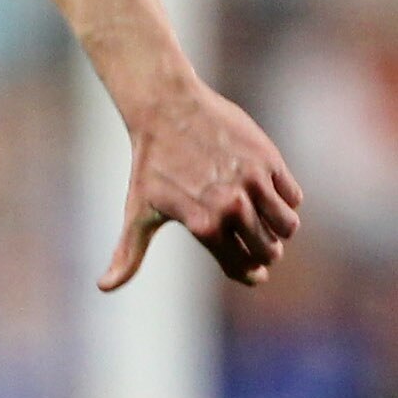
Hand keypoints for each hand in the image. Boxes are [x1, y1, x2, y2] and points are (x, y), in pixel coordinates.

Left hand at [101, 78, 302, 289]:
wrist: (168, 110)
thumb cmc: (150, 166)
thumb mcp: (137, 212)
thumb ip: (128, 254)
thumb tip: (103, 287)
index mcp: (204, 225)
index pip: (241, 266)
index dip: (250, 274)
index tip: (256, 274)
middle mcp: (232, 206)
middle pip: (268, 249)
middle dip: (265, 253)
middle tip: (260, 248)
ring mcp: (254, 182)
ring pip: (288, 225)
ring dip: (280, 230)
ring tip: (266, 224)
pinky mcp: (269, 160)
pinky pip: (293, 196)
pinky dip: (286, 201)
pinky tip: (268, 197)